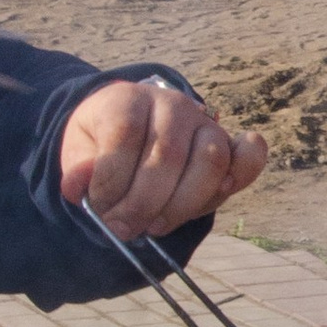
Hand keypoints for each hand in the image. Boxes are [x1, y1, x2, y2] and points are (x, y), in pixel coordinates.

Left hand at [58, 81, 266, 238]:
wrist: (130, 127)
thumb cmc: (103, 142)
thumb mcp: (77, 150)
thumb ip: (77, 168)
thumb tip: (80, 185)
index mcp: (129, 99)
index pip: (125, 134)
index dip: (111, 178)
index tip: (98, 206)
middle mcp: (172, 105)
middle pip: (168, 154)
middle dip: (143, 203)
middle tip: (123, 228)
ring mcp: (205, 123)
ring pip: (210, 160)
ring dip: (181, 205)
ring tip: (154, 225)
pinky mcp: (228, 144)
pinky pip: (249, 155)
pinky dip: (244, 175)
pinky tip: (220, 194)